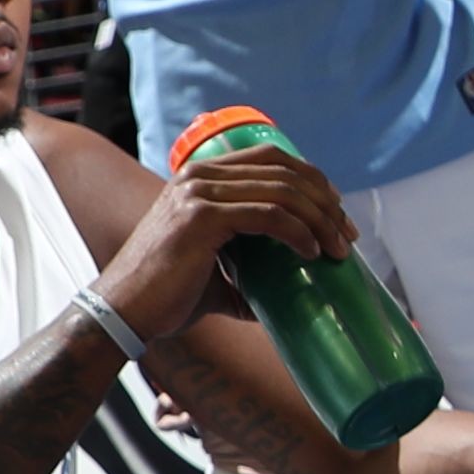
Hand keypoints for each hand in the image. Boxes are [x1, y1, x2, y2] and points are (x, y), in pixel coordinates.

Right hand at [96, 135, 349, 343]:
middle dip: (325, 202)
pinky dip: (297, 232)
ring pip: (281, 191)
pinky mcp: (201, 218)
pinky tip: (312, 252)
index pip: (273, 159)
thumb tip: (290, 292)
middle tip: (347, 235)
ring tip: (338, 249)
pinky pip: (267, 215)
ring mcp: (198, 193)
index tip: (338, 213)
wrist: (126, 314)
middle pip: (284, 170)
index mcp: (202, 177)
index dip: (313, 181)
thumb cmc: (168, 297)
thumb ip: (250, 271)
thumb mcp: (217, 273)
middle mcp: (199, 175)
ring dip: (320, 218)